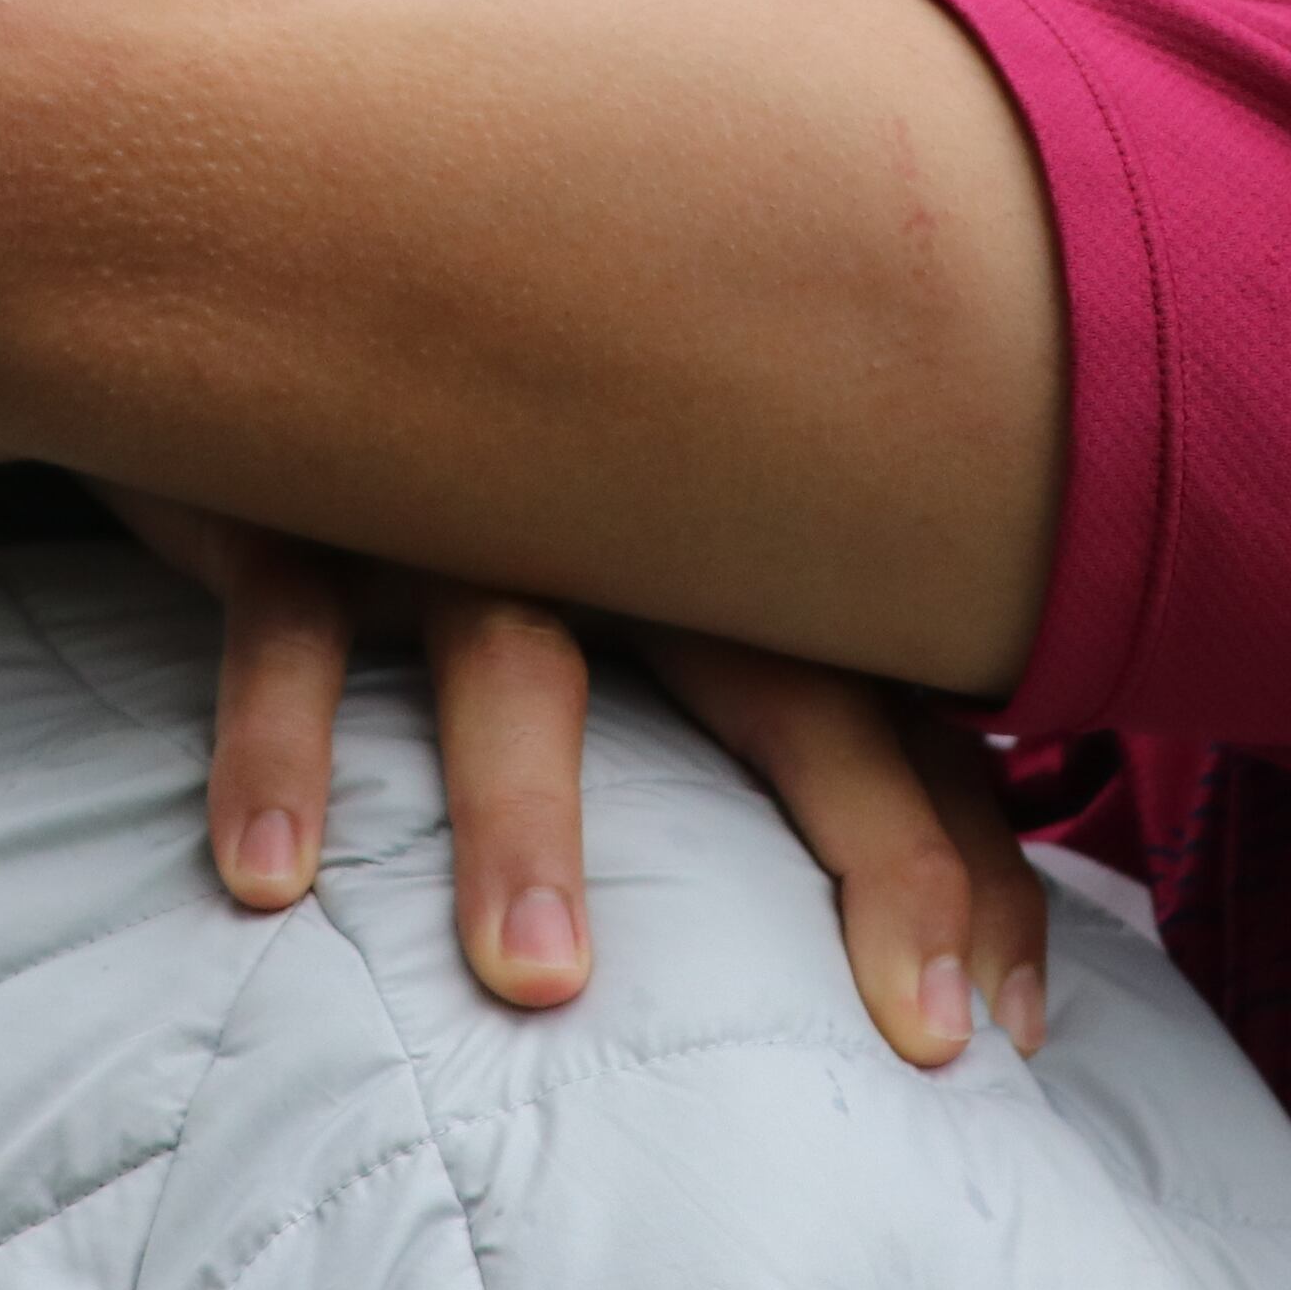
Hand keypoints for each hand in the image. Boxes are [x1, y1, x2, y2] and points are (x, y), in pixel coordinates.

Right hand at [101, 492, 1048, 1068]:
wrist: (271, 256)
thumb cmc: (467, 467)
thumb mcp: (615, 556)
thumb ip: (731, 686)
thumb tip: (857, 872)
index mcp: (724, 555)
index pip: (896, 715)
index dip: (975, 862)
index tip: (1021, 1030)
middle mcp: (630, 526)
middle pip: (789, 681)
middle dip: (879, 847)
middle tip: (927, 1033)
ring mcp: (467, 507)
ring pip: (524, 661)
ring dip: (528, 821)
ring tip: (541, 988)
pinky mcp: (304, 498)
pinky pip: (294, 623)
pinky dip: (282, 743)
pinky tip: (269, 879)